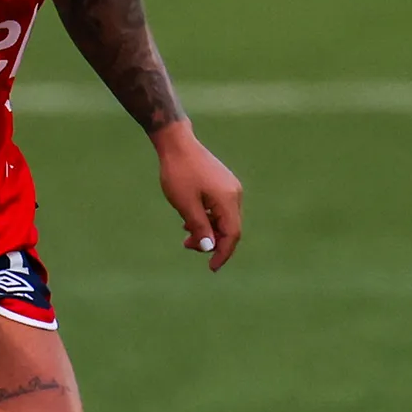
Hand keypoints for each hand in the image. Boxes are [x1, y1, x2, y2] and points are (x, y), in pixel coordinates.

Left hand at [154, 122, 243, 270]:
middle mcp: (234, 194)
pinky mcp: (222, 183)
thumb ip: (200, 227)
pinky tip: (190, 219)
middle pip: (229, 228)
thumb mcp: (186, 205)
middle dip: (211, 242)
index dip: (223, 253)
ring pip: (223, 218)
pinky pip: (219, 208)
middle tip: (187, 246)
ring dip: (207, 230)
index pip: (232, 234)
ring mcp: (229, 187)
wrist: (177, 143)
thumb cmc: (179, 173)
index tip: (211, 267)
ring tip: (185, 233)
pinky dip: (207, 218)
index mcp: (227, 199)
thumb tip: (209, 248)